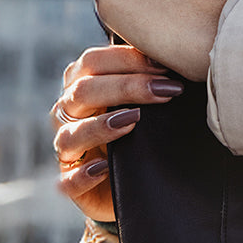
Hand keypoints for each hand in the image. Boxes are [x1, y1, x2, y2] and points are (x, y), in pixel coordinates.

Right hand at [53, 45, 183, 222]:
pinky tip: (104, 169)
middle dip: (126, 87)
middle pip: (83, 92)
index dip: (128, 61)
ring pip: (69, 136)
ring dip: (100, 127)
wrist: (140, 181)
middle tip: (165, 90)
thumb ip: (146, 77)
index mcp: (81, 85)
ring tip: (132, 122)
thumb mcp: (142, 101)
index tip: (165, 67)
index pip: (92, 62)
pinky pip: (67, 181)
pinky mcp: (71, 184)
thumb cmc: (142, 131)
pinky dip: (83, 174)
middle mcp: (68, 115)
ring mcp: (67, 150)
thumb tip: (175, 58)